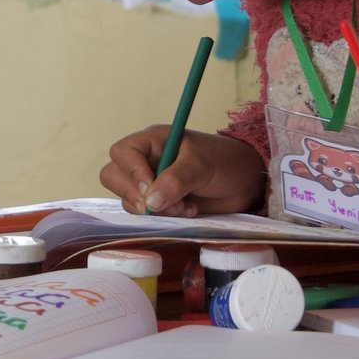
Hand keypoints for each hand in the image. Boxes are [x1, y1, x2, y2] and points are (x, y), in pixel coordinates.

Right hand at [100, 127, 266, 217]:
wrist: (245, 182)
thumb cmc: (225, 162)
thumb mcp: (202, 165)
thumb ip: (176, 180)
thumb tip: (151, 201)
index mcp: (153, 141)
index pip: (122, 152)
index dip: (132, 172)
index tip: (151, 189)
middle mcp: (145, 161)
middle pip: (113, 175)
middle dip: (134, 194)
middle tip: (158, 206)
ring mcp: (150, 183)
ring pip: (128, 198)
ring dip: (154, 209)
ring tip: (184, 207)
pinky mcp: (158, 203)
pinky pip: (145, 213)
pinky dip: (163, 217)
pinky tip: (187, 210)